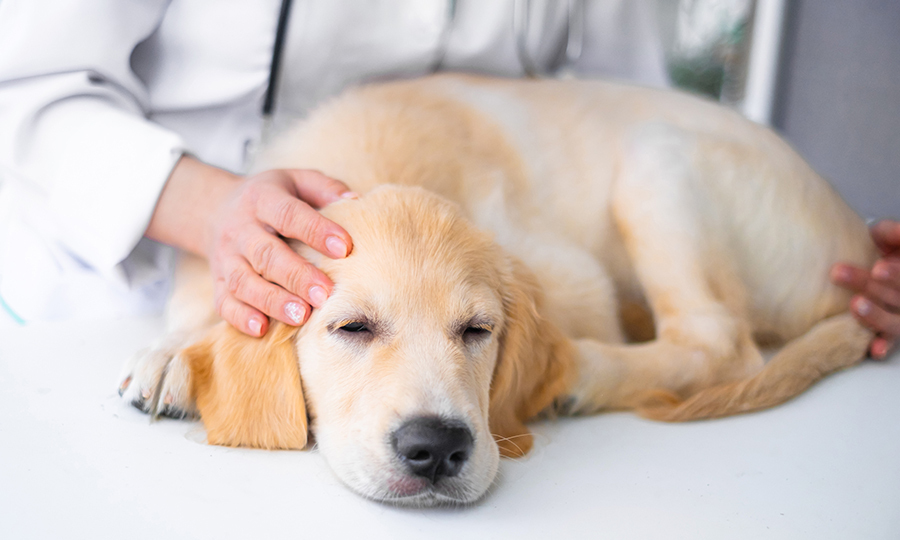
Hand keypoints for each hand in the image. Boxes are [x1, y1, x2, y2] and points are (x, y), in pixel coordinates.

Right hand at [146, 156, 354, 336]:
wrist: (214, 210)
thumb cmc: (272, 198)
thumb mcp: (296, 181)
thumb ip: (325, 188)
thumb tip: (355, 201)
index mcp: (262, 199)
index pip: (289, 214)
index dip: (316, 230)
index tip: (345, 247)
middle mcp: (240, 229)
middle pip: (266, 254)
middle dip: (296, 276)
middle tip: (325, 294)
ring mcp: (226, 258)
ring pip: (244, 282)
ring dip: (272, 301)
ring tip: (302, 316)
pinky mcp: (218, 282)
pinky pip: (224, 302)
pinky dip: (240, 317)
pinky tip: (262, 328)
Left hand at [831, 220, 899, 358]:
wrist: (874, 264)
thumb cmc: (881, 248)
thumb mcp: (887, 236)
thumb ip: (892, 232)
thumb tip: (894, 230)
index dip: (896, 274)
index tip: (877, 268)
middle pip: (895, 295)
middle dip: (868, 285)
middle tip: (839, 273)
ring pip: (895, 321)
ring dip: (876, 316)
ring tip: (855, 305)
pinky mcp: (890, 331)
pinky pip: (890, 341)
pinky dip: (883, 346)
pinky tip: (873, 349)